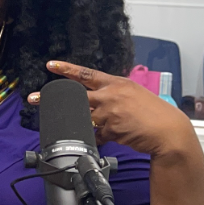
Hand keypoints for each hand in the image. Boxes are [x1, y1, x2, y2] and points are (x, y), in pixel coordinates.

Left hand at [32, 61, 197, 160]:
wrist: (169, 132)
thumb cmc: (155, 115)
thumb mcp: (135, 95)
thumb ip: (115, 96)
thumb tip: (99, 102)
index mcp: (117, 83)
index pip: (87, 74)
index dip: (67, 69)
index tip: (51, 65)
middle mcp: (110, 95)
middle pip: (75, 95)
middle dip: (51, 97)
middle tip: (34, 98)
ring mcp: (109, 112)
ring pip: (85, 118)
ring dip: (86, 124)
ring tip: (98, 126)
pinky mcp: (110, 129)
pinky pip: (96, 135)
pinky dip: (100, 139)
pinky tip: (114, 138)